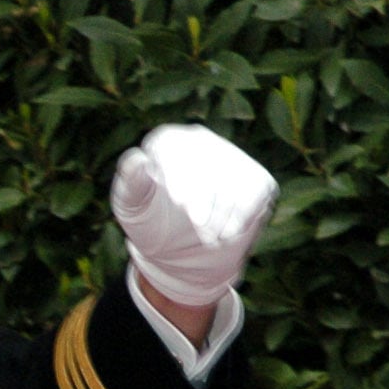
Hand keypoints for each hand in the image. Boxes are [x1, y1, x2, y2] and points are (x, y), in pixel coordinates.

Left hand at [110, 124, 277, 307]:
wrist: (180, 247)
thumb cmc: (151, 221)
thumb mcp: (133, 206)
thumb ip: (132, 183)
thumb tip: (137, 158)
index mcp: (166, 141)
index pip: (175, 147)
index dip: (181, 174)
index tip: (180, 203)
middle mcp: (200, 141)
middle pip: (209, 161)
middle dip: (206, 199)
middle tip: (200, 229)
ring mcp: (230, 156)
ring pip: (236, 177)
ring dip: (225, 213)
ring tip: (209, 238)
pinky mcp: (253, 176)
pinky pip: (256, 189)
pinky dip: (245, 214)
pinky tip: (228, 233)